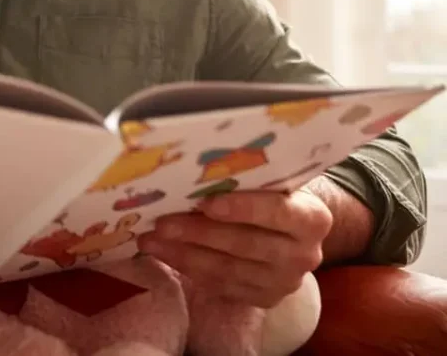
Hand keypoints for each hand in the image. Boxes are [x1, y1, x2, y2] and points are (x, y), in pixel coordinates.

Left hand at [137, 188, 332, 307]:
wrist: (294, 230)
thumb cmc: (273, 193)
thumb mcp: (271, 180)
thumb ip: (247, 178)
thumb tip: (192, 166)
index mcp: (313, 218)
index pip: (278, 212)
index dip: (242, 208)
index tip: (205, 203)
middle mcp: (304, 255)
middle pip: (245, 244)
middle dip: (198, 233)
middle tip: (161, 223)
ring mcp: (284, 282)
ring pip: (228, 269)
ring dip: (183, 254)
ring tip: (150, 240)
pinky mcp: (264, 298)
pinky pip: (221, 286)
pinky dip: (188, 268)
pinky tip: (164, 253)